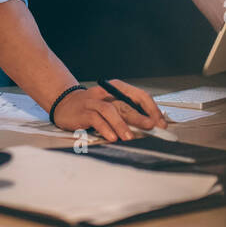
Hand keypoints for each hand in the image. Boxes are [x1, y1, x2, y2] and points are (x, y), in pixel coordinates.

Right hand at [51, 81, 168, 141]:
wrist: (65, 104)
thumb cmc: (93, 107)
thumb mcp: (112, 105)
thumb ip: (128, 112)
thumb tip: (150, 124)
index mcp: (117, 89)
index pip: (139, 95)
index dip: (151, 108)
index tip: (160, 122)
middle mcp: (106, 93)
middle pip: (126, 104)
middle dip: (140, 117)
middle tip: (151, 127)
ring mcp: (94, 101)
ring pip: (110, 111)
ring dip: (121, 125)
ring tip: (130, 137)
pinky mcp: (83, 112)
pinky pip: (96, 119)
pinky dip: (105, 128)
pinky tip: (112, 137)